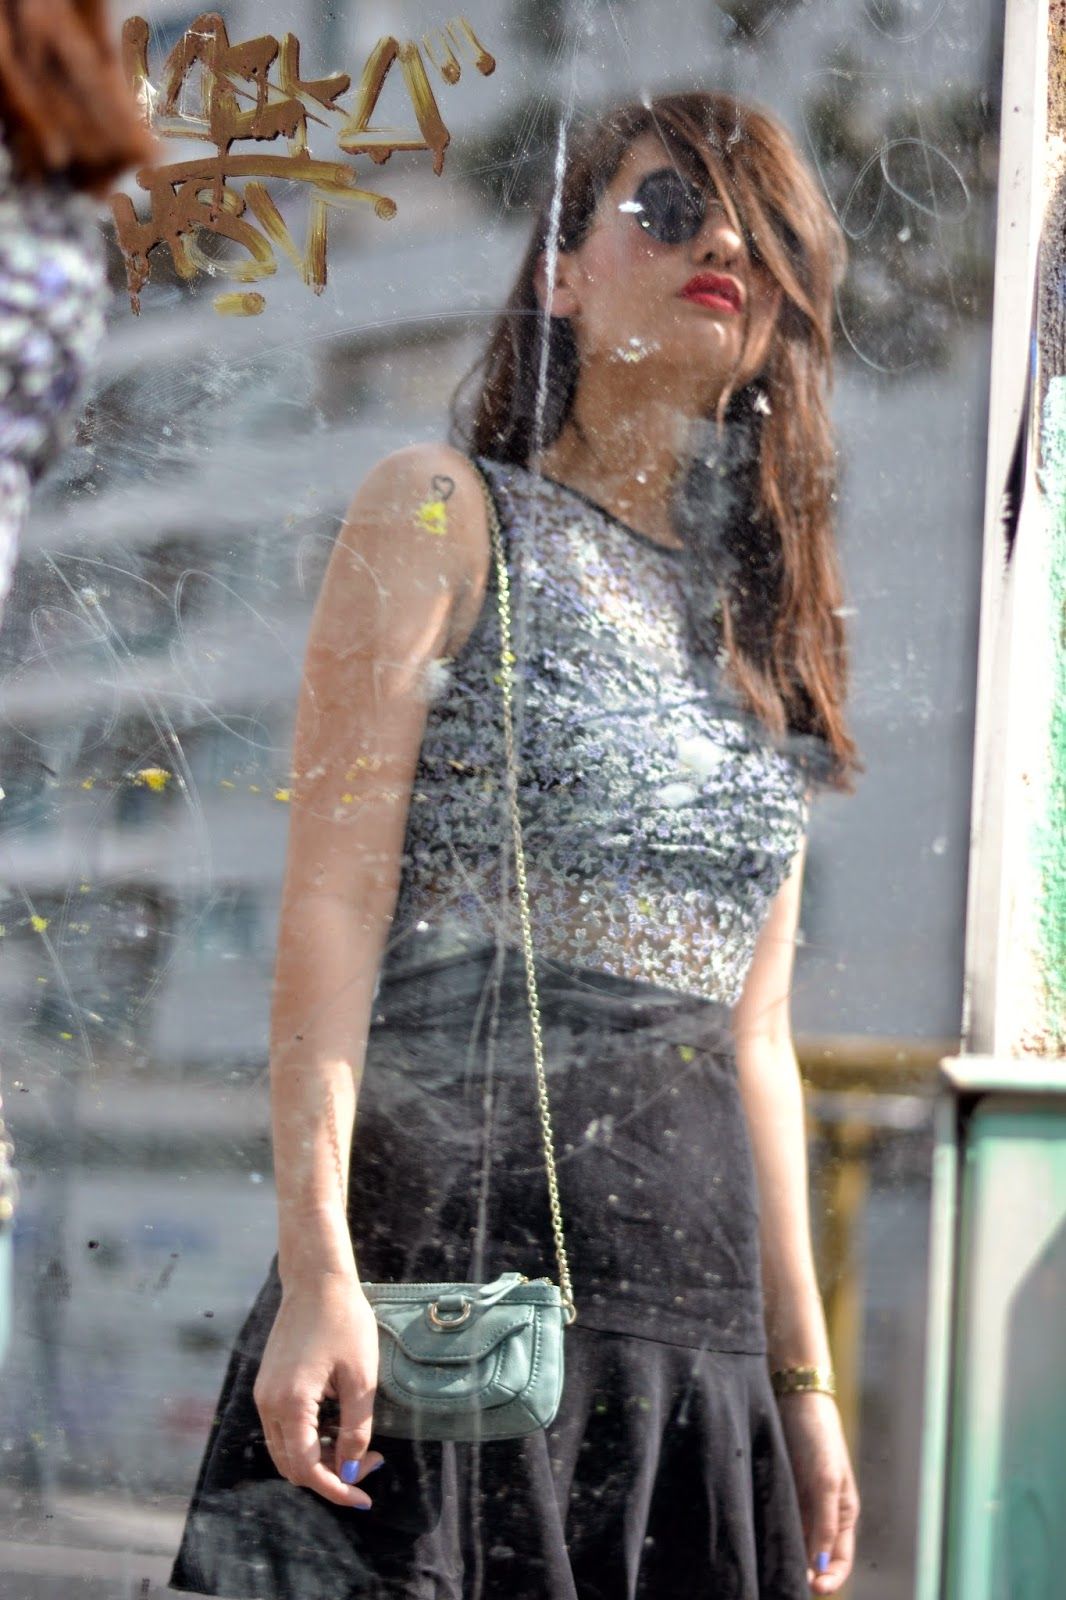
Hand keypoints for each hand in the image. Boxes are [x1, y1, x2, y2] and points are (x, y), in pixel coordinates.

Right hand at [253, 1272, 383, 1507]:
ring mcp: (264, 1394)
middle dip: (331, 1474)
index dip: (337, 1489)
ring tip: (357, 1441)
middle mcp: (268, 1404)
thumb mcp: (361, 1377)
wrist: (317, 1280)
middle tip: (370, 1460)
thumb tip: (352, 1469)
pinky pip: (283, 1428)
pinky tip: (338, 1422)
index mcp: (290, 1404)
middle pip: (292, 1466)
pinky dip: (309, 1438)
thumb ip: (356, 1428)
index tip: (364, 1497)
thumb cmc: (344, 1321)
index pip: (308, 1470)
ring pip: (286, 1450)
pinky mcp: (268, 1384)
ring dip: (320, 1458)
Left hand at [776, 1390, 860, 1592]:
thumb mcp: (827, 1480)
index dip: (830, 1579)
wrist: (795, 1398)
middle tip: (783, 1583)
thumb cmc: (819, 1437)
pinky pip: (778, 1520)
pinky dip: (773, 1534)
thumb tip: (819, 1565)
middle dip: (804, 1572)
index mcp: (843, 1513)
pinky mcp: (782, 1488)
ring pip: (795, 1540)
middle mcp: (823, 1512)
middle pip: (815, 1555)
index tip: (813, 1589)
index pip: (839, 1560)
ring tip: (769, 1568)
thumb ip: (825, 1523)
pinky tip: (759, 1542)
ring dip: (786, 1554)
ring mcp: (801, 1501)